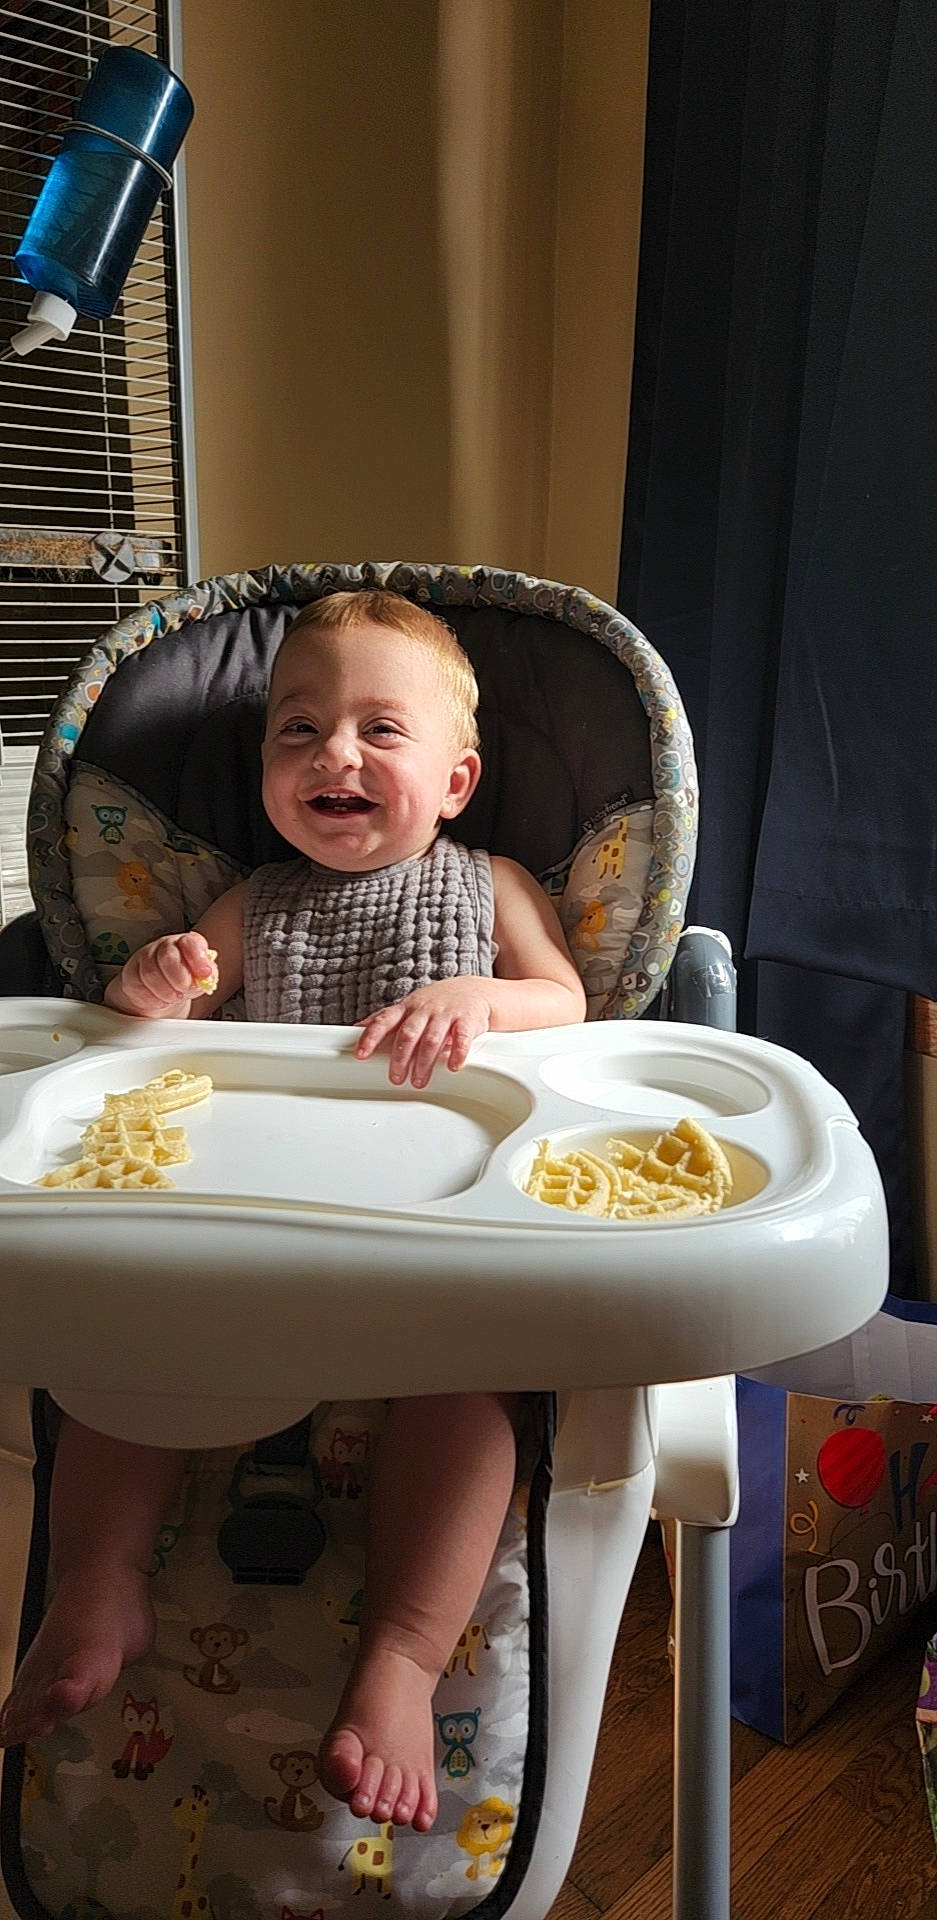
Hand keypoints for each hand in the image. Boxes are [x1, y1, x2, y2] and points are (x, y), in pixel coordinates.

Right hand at [108, 932, 216, 1016]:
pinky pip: (138, 986)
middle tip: (184, 990)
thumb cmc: (181, 982)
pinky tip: (158, 998)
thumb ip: (207, 976)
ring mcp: (145, 957)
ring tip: (172, 997)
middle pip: (168, 957)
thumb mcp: (199, 980)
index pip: (191, 942)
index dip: (197, 958)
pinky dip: (151, 998)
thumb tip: (207, 977)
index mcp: (186, 943)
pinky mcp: (130, 972)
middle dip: (179, 979)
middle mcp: (165, 946)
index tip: (204, 974)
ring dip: (165, 992)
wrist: (158, 995)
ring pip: (151, 973)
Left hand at [355, 979, 492, 1087]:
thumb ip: (385, 1018)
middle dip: (400, 1058)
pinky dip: (458, 1053)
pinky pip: (462, 1037)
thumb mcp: (409, 1007)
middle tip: (396, 1078)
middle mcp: (424, 1010)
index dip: (371, 1038)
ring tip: (419, 1081)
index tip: (361, 1055)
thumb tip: (358, 1027)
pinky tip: (453, 1067)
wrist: (473, 991)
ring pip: (432, 1039)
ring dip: (424, 1062)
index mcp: (407, 1009)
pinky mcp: (467, 1020)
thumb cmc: (436, 1003)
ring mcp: (445, 1014)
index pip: (384, 1021)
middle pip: (408, 1034)